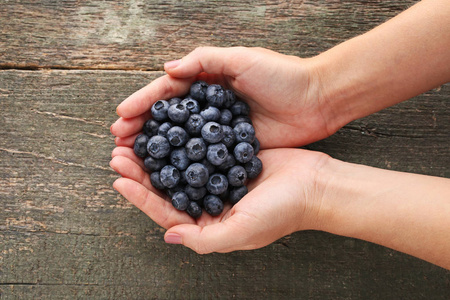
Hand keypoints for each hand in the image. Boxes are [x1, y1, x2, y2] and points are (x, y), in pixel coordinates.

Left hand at [110, 147, 329, 252]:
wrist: (315, 185)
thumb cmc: (282, 212)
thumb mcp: (243, 231)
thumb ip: (205, 240)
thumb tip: (169, 236)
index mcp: (209, 225)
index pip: (167, 212)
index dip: (141, 197)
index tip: (119, 179)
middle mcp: (210, 204)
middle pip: (168, 188)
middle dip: (142, 172)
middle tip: (119, 154)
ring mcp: (219, 180)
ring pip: (179, 167)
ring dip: (158, 154)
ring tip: (136, 139)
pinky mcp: (229, 159)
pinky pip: (199, 149)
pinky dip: (182, 140)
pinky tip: (168, 128)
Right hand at [111, 47, 336, 148]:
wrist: (318, 100)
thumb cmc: (282, 75)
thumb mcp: (242, 58)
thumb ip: (205, 60)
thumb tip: (167, 69)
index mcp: (208, 81)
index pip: (168, 93)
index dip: (142, 103)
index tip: (120, 116)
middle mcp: (210, 107)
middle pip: (168, 119)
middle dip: (142, 128)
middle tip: (118, 142)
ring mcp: (220, 130)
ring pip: (181, 140)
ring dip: (157, 149)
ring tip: (133, 158)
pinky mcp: (234, 148)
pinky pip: (203, 157)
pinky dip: (184, 164)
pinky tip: (167, 173)